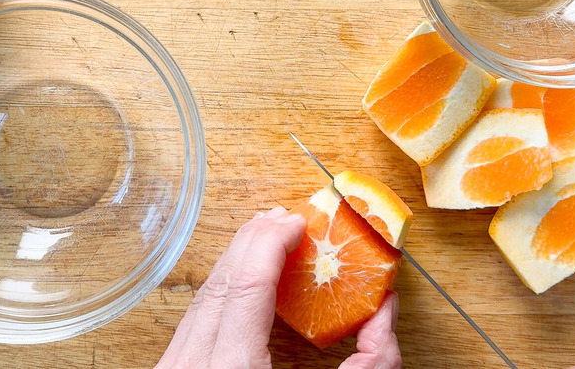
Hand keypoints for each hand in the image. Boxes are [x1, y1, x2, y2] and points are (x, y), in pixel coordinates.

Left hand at [156, 206, 402, 368]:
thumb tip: (384, 317)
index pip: (242, 289)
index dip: (268, 245)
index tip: (294, 222)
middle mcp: (190, 367)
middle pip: (219, 283)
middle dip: (254, 242)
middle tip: (288, 221)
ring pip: (203, 297)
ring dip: (238, 261)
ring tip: (269, 239)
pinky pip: (198, 317)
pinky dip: (224, 289)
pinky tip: (245, 280)